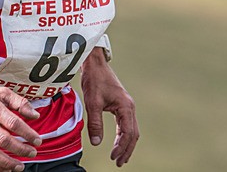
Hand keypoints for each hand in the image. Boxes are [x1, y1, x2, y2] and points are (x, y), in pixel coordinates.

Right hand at [0, 80, 42, 171]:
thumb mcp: (1, 92)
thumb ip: (20, 102)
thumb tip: (35, 114)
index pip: (14, 123)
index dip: (28, 133)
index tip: (37, 140)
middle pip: (4, 140)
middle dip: (21, 149)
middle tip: (32, 152)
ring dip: (8, 162)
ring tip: (20, 166)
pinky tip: (4, 169)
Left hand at [81, 48, 138, 166]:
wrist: (95, 64)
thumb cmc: (94, 80)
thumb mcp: (92, 103)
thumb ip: (95, 123)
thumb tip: (97, 143)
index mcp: (126, 107)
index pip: (127, 133)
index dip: (121, 147)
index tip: (113, 158)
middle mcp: (130, 107)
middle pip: (133, 134)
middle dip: (127, 149)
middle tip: (119, 163)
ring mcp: (127, 105)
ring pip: (131, 129)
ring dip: (126, 144)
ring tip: (120, 157)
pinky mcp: (122, 104)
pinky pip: (127, 124)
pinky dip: (124, 135)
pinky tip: (119, 142)